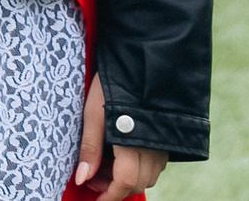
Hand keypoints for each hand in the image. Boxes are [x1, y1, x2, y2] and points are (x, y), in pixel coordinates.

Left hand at [77, 75, 167, 198]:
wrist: (144, 62)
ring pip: (148, 176)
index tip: (93, 199)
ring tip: (102, 166)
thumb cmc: (114, 85)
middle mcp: (154, 149)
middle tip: (90, 179)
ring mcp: (164, 145)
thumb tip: (81, 179)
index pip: (125, 183)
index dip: (108, 196)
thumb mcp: (94, 113)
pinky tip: (119, 156)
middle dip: (114, 188)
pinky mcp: (167, 138)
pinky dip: (138, 168)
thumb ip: (89, 148)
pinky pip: (155, 164)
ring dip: (126, 179)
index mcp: (134, 144)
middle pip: (137, 183)